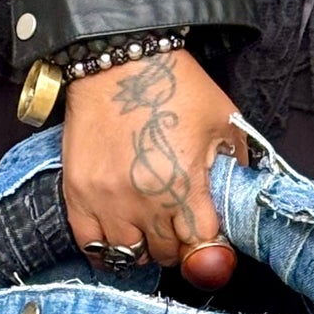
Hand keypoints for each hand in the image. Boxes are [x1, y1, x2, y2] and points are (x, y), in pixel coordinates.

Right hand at [62, 50, 246, 279]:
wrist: (118, 59)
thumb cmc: (173, 86)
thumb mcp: (222, 120)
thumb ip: (235, 164)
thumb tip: (235, 200)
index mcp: (184, 184)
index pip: (201, 243)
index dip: (207, 240)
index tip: (203, 229)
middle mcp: (145, 200)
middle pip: (166, 253)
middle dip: (176, 243)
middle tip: (175, 224)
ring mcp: (107, 200)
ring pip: (129, 254)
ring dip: (143, 247)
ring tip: (147, 228)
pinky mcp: (78, 193)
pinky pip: (90, 245)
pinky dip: (106, 249)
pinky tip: (117, 238)